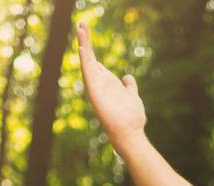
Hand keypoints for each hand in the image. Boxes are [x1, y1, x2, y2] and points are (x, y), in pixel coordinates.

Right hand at [77, 22, 145, 145]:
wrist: (131, 133)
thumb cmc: (131, 118)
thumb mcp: (132, 96)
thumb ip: (129, 86)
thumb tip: (128, 77)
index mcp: (107, 82)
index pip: (96, 60)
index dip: (90, 45)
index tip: (86, 30)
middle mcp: (99, 83)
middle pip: (90, 57)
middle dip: (86, 40)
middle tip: (81, 23)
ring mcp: (96, 88)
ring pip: (88, 63)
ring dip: (84, 46)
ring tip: (81, 29)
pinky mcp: (95, 94)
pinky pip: (88, 75)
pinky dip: (85, 62)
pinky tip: (83, 49)